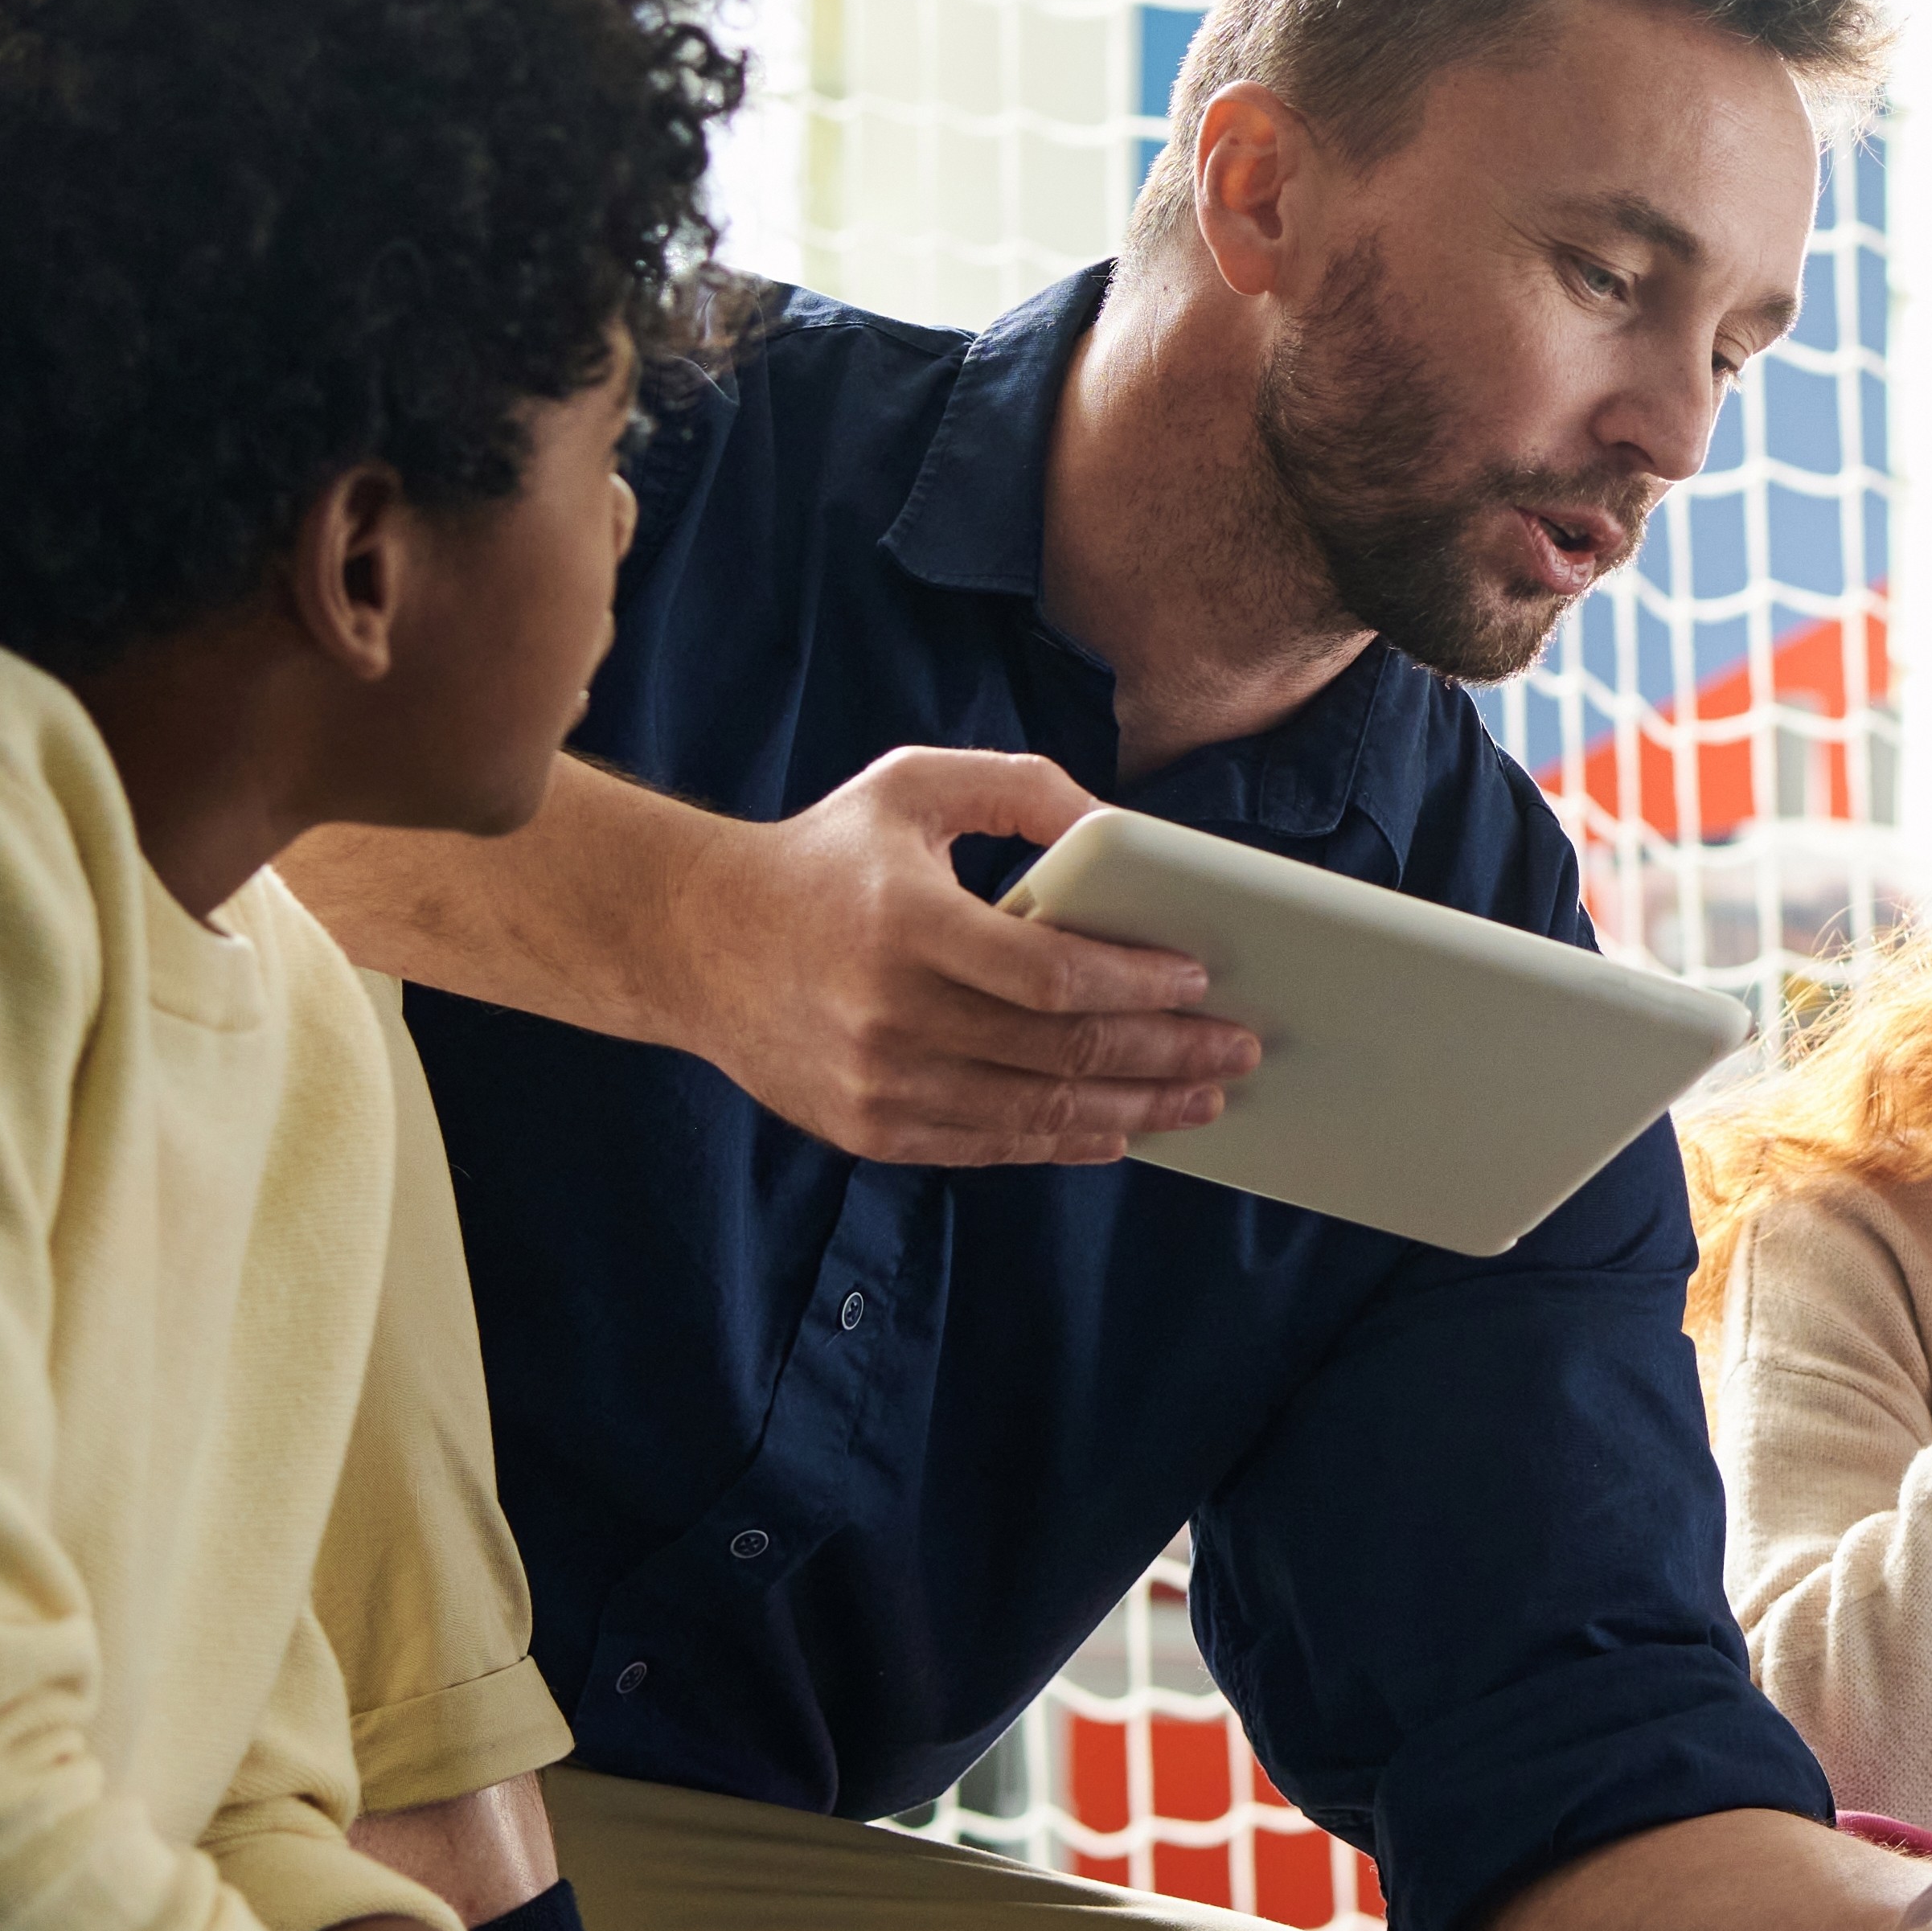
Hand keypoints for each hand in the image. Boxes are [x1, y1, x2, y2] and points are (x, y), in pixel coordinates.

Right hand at [680, 747, 1267, 1166]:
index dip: (1139, 984)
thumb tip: (1119, 831)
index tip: (1204, 978)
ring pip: (1035, 1114)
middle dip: (1167, 1055)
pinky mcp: (865, 1128)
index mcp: (907, 923)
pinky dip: (1061, 1141)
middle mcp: (889, 1014)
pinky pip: (987, 1145)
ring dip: (1135, 1111)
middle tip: (1239, 1048)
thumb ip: (1023, 787)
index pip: (1053, 975)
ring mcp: (876, 1083)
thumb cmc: (824, 855)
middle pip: (1060, 1054)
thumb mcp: (915, 785)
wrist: (692, 939)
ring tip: (1203, 1099)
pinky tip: (1117, 1128)